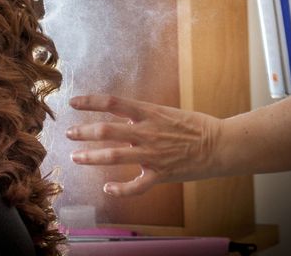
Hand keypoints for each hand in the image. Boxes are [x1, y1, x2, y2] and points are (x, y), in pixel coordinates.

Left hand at [66, 95, 222, 196]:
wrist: (222, 145)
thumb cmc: (195, 126)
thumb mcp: (165, 111)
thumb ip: (142, 115)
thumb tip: (120, 114)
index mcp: (148, 112)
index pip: (112, 102)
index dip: (90, 101)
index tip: (73, 101)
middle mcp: (147, 132)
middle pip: (106, 130)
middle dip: (83, 132)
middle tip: (68, 133)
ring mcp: (153, 154)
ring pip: (114, 156)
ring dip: (91, 157)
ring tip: (75, 157)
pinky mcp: (161, 174)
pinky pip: (136, 186)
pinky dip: (120, 189)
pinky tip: (107, 189)